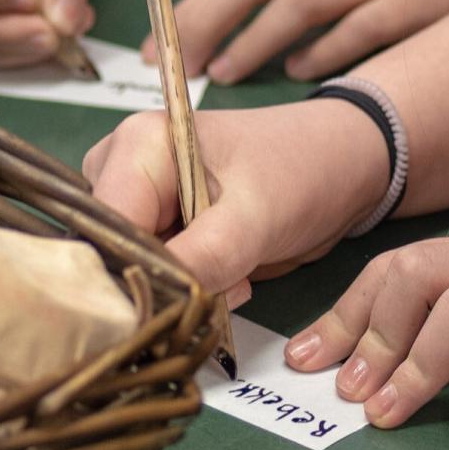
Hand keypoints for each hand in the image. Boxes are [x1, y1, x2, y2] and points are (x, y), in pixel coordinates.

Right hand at [84, 100, 391, 304]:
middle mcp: (127, 168)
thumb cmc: (303, 171)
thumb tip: (151, 305)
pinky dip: (195, 286)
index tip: (174, 303)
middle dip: (165, 282)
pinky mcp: (165, 227)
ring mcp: (145, 200)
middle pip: (113, 250)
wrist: (343, 168)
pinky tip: (235, 277)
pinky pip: (160, 273)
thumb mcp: (256, 216)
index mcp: (138, 144)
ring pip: (137, 269)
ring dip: (185, 287)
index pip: (105, 225)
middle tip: (224, 285)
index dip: (130, 272)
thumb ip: (202, 257)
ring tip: (238, 277)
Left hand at [146, 0, 448, 83]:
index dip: (194, 8)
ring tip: (223, 74)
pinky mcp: (412, 4)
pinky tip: (300, 75)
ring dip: (255, 44)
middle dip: (205, 25)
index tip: (157, 45)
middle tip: (174, 67)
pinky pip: (355, 32)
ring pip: (296, 9)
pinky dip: (322, 54)